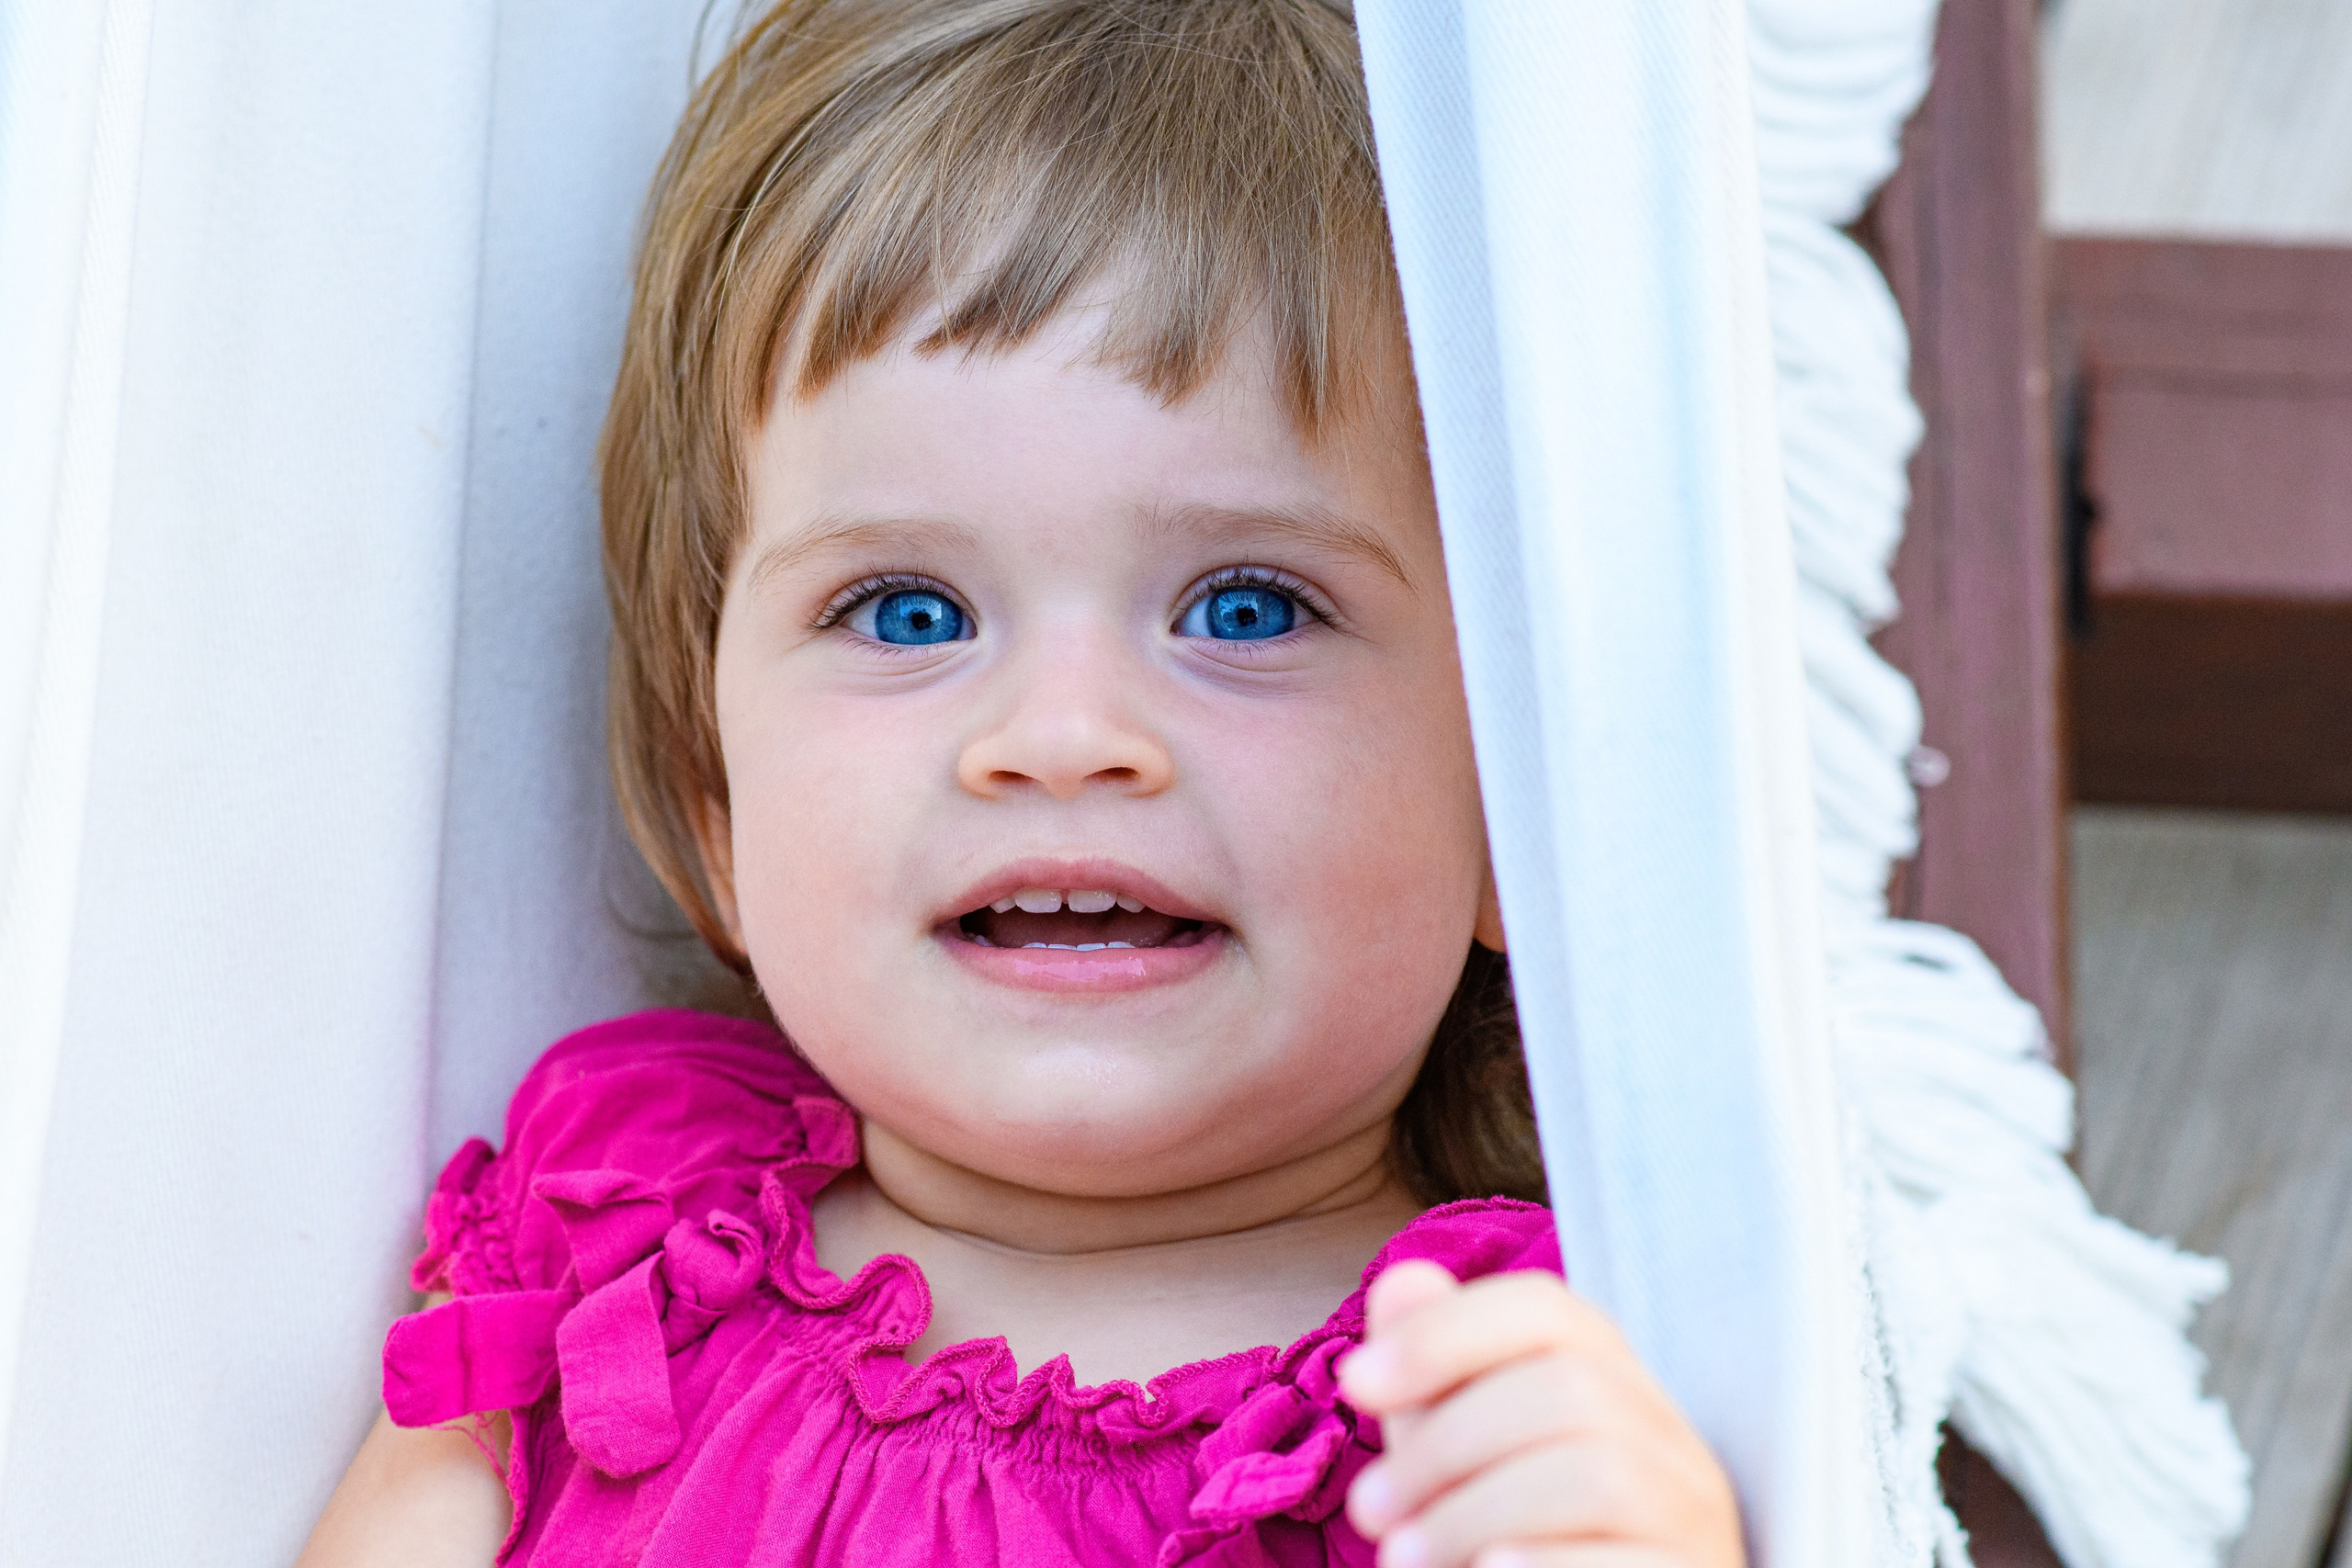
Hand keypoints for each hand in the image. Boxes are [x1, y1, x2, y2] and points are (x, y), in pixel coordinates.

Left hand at [1337, 1261, 1744, 1567]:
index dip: (1443, 1331)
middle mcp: (1668, 1436)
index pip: (1544, 1308)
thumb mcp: (1454, 1454)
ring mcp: (1692, 1513)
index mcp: (1610, 1380)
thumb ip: (1433, 1375)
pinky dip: (1544, 1564)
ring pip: (1597, 1472)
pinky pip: (1626, 1561)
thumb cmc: (1503, 1541)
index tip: (1355, 1383)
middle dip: (1444, 1443)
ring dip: (1473, 1514)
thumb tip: (1402, 1281)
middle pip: (1567, 1388)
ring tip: (1402, 1558)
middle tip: (1368, 1509)